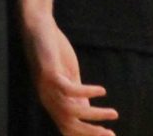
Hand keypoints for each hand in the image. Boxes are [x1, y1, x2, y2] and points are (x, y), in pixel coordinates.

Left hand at [23, 12, 117, 135]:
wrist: (38, 27)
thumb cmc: (53, 52)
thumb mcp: (68, 76)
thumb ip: (76, 93)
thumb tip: (88, 110)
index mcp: (52, 102)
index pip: (67, 129)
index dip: (86, 135)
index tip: (109, 135)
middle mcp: (47, 99)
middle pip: (69, 125)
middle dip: (90, 132)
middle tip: (111, 134)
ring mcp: (47, 87)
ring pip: (71, 111)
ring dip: (94, 114)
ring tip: (114, 113)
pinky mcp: (49, 73)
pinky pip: (69, 89)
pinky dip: (87, 92)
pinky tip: (102, 90)